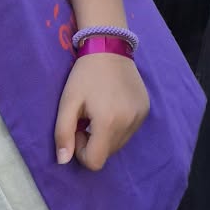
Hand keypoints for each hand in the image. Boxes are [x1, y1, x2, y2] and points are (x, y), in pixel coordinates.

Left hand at [54, 53, 148, 169]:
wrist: (109, 47)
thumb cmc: (84, 76)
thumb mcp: (67, 102)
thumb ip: (63, 134)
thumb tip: (63, 162)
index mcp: (108, 122)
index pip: (95, 161)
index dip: (82, 151)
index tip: (78, 129)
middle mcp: (129, 123)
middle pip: (108, 153)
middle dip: (94, 142)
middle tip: (86, 118)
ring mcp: (140, 116)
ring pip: (119, 144)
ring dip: (106, 135)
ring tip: (99, 111)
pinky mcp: (146, 109)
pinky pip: (130, 131)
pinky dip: (119, 126)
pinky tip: (112, 106)